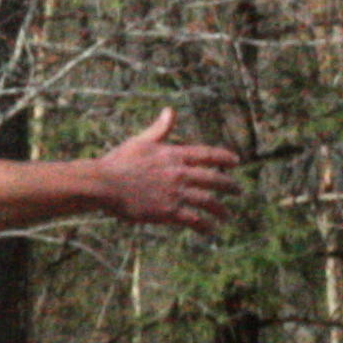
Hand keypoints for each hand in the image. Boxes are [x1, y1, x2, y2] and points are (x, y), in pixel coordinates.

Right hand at [96, 109, 238, 234]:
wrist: (104, 184)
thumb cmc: (119, 161)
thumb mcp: (141, 141)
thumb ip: (160, 128)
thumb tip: (170, 111)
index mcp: (174, 154)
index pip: (207, 154)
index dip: (224, 157)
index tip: (236, 161)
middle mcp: (179, 173)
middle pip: (214, 179)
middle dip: (230, 186)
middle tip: (239, 191)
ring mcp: (175, 193)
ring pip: (208, 201)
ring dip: (221, 210)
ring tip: (227, 216)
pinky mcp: (169, 211)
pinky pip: (194, 219)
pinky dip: (205, 226)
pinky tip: (210, 231)